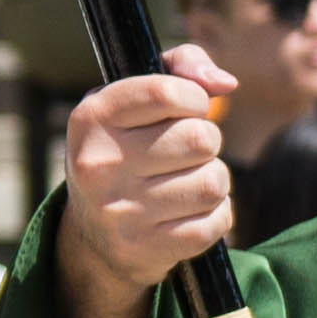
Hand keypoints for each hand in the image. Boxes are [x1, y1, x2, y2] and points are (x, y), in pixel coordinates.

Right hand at [54, 49, 246, 317]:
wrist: (94, 236)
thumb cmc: (125, 151)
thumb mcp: (133, 103)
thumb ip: (180, 70)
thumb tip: (225, 83)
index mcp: (91, 119)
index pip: (166, 93)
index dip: (195, 98)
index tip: (188, 109)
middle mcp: (97, 165)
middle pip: (200, 139)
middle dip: (207, 141)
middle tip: (187, 152)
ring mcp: (119, 211)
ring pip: (214, 182)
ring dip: (214, 179)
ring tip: (189, 181)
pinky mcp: (145, 247)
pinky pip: (216, 221)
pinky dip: (216, 214)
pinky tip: (190, 212)